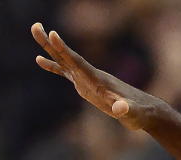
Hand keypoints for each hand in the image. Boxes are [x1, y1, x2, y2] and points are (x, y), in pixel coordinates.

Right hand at [31, 22, 163, 130]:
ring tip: (36, 31)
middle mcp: (91, 75)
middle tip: (35, 25)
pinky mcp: (87, 86)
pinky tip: (39, 60)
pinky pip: (66, 73)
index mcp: (99, 79)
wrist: (145, 112)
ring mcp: (88, 79)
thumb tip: (120, 108)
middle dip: (51, 43)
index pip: (78, 62)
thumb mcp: (133, 113)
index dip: (65, 50)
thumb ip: (126, 110)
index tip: (52, 34)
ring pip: (64, 61)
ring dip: (49, 48)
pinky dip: (53, 67)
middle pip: (67, 56)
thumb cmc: (139, 113)